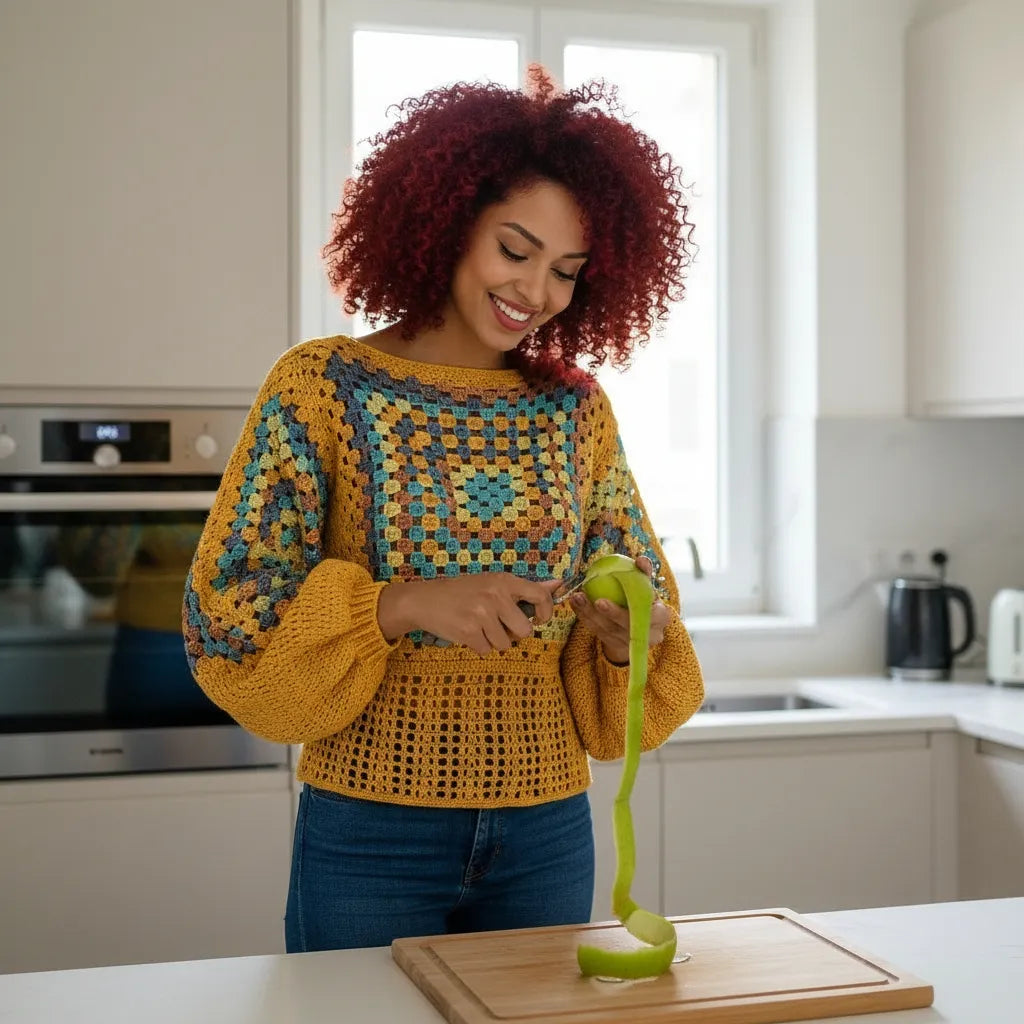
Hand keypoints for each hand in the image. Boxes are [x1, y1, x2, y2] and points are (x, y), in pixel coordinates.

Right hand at [378, 573, 563, 655]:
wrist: (424, 600)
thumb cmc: (463, 592)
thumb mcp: (493, 583)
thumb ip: (525, 588)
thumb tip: (558, 584)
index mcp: (504, 581)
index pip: (540, 596)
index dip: (545, 613)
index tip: (538, 620)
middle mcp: (495, 595)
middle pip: (525, 631)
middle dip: (515, 634)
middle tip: (499, 626)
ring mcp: (482, 614)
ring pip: (506, 644)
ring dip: (494, 641)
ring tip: (479, 627)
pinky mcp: (469, 632)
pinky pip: (487, 650)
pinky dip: (479, 646)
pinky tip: (468, 632)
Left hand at [567, 555, 672, 664]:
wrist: (639, 621)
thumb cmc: (643, 596)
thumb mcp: (646, 584)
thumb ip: (643, 573)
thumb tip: (640, 559)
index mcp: (661, 619)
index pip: (648, 616)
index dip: (625, 611)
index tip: (602, 601)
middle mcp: (650, 636)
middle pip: (626, 628)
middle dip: (607, 614)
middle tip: (593, 600)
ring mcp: (632, 644)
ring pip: (609, 631)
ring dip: (590, 614)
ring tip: (577, 598)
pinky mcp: (617, 646)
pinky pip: (599, 633)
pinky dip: (586, 618)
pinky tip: (576, 604)